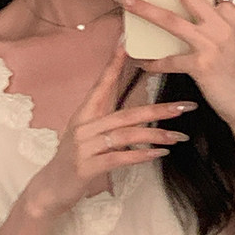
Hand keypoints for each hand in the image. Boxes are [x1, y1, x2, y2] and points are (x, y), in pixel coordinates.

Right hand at [27, 43, 197, 218]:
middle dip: (157, 109)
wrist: (50, 190)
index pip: (102, 85)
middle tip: (184, 106)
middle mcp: (83, 126)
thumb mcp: (89, 137)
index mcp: (84, 115)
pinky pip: (118, 158)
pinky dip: (140, 156)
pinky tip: (159, 154)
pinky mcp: (86, 167)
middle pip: (125, 113)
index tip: (127, 44)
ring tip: (178, 137)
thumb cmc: (75, 161)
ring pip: (125, 135)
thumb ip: (109, 123)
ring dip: (155, 135)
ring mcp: (83, 146)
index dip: (114, 64)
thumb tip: (137, 112)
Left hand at [113, 0, 234, 131]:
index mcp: (234, 15)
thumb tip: (191, 4)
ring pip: (171, 20)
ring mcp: (214, 44)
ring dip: (142, 8)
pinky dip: (152, 60)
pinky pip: (169, 59)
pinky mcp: (203, 66)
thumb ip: (217, 20)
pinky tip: (140, 60)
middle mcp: (225, 25)